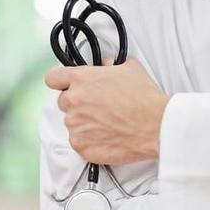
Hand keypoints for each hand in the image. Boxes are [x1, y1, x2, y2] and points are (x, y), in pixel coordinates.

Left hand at [45, 59, 169, 164]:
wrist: (156, 125)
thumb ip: (108, 64)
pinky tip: (106, 136)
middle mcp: (74, 100)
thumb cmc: (145, 99)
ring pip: (71, 123)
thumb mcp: (128, 67)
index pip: (53, 78)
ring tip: (107, 123)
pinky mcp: (80, 145)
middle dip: (78, 104)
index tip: (66, 86)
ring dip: (84, 123)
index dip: (60, 82)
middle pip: (64, 102)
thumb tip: (103, 65)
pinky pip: (78, 141)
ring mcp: (75, 124)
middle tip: (98, 107)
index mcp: (81, 79)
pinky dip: (88, 140)